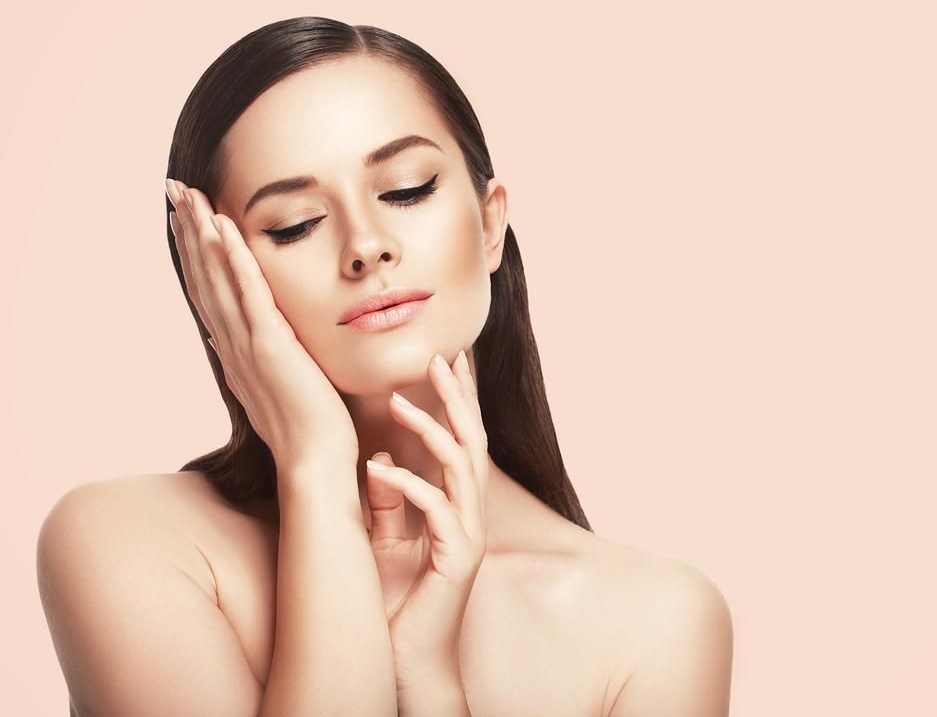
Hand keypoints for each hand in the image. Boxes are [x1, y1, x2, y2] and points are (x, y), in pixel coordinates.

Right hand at [166, 179, 359, 473]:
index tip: (187, 216)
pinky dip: (235, 261)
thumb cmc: (309, 426)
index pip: (209, 291)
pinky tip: (225, 228)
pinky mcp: (271, 348)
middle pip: (204, 277)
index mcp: (235, 351)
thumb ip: (254, 356)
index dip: (195, 252)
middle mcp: (233, 345)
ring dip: (203, 235)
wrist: (317, 460)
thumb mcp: (275, 383)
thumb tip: (227, 337)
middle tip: (175, 190)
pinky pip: (250, 295)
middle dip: (189, 231)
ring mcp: (249, 345)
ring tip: (190, 196)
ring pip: (218, 280)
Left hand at [363, 349, 487, 691]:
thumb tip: (380, 461)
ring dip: (431, 430)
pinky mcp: (458, 559)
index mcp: (458, 506)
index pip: (462, 441)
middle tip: (438, 357)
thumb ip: (388, 503)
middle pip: (471, 441)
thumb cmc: (399, 605)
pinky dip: (409, 486)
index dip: (460, 400)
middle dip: (456, 397)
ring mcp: (468, 535)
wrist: (411, 663)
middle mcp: (470, 514)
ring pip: (460, 467)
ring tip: (399, 401)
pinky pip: (437, 511)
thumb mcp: (386, 543)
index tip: (449, 358)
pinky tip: (382, 470)